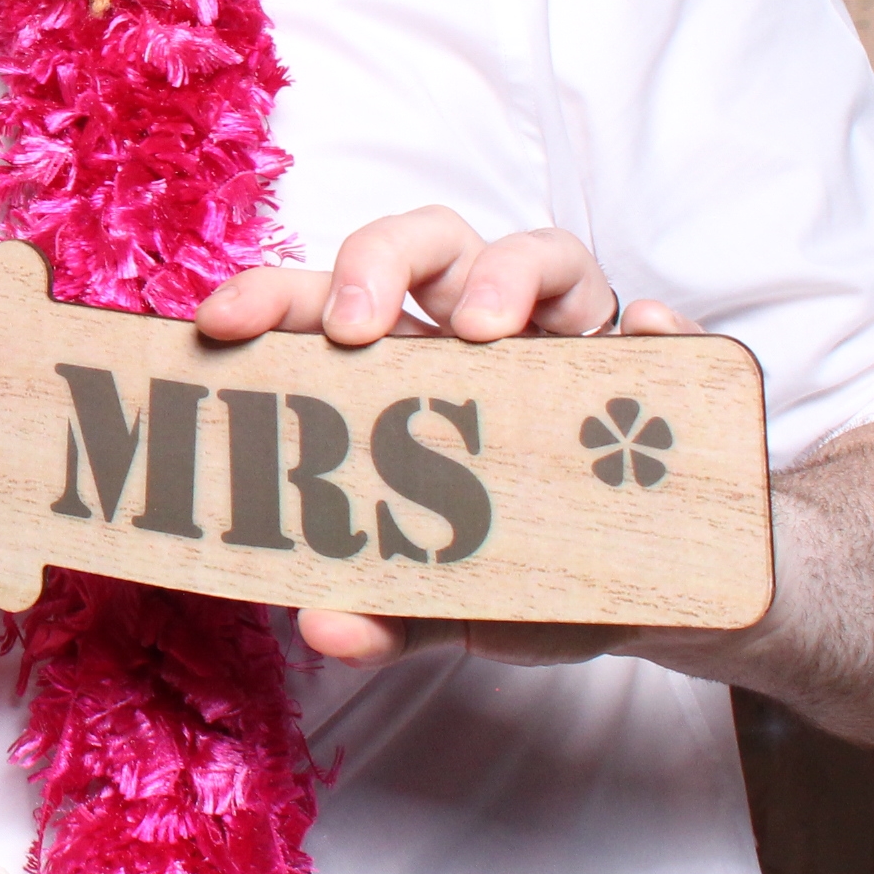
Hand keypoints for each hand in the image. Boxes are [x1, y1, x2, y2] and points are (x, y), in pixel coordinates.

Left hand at [194, 206, 706, 669]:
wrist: (656, 593)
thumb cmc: (525, 570)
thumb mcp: (451, 602)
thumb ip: (388, 615)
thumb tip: (320, 627)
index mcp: (401, 374)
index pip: (322, 304)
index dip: (268, 295)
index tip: (218, 322)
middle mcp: (474, 336)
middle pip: (418, 245)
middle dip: (373, 261)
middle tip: (354, 326)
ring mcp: (567, 339)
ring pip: (533, 251)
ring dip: (504, 273)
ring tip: (486, 333)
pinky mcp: (653, 364)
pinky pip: (653, 321)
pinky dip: (650, 325)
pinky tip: (643, 339)